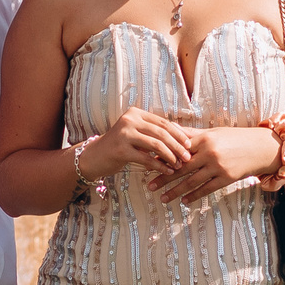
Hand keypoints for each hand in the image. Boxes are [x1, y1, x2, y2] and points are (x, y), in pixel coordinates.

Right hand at [78, 107, 194, 181]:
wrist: (94, 157)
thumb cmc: (120, 146)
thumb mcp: (136, 134)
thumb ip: (153, 133)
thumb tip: (182, 136)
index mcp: (136, 113)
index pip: (163, 122)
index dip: (178, 133)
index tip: (190, 144)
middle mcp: (130, 120)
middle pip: (161, 133)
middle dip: (177, 146)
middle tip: (188, 157)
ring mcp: (124, 134)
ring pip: (155, 145)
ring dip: (170, 156)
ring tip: (179, 165)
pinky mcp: (121, 149)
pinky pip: (146, 158)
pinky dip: (159, 166)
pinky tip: (167, 171)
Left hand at [147, 127, 282, 203]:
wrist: (260, 147)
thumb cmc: (234, 138)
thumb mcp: (213, 132)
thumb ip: (192, 134)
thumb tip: (170, 131)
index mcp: (204, 138)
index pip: (178, 149)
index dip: (163, 157)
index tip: (148, 164)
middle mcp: (210, 153)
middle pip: (181, 168)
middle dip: (164, 177)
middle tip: (149, 185)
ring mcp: (218, 167)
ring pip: (191, 181)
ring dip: (175, 191)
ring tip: (162, 197)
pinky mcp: (226, 178)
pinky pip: (206, 189)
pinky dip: (194, 196)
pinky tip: (184, 201)